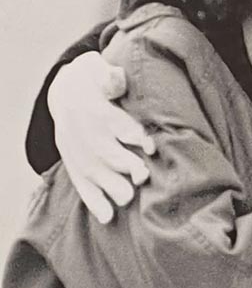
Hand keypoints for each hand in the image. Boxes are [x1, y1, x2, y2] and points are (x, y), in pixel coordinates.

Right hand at [47, 51, 155, 223]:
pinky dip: (93, 201)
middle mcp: (84, 132)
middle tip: (143, 176)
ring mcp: (76, 150)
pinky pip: (81, 184)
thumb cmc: (95, 81)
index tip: (150, 147)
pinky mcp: (73, 164)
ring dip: (110, 186)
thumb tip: (116, 76)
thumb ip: (110, 76)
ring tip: (128, 198)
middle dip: (123, 164)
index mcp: (95, 108)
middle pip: (103, 150)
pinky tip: (106, 217)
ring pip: (92, 171)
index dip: (132, 135)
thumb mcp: (99, 70)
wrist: (65, 90)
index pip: (114, 123)